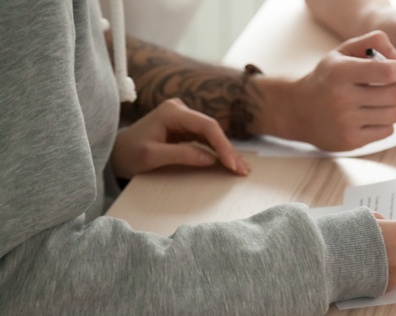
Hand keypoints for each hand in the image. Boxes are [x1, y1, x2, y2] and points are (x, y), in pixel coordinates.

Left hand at [111, 98, 249, 178]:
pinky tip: (230, 162)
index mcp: (171, 112)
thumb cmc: (128, 154)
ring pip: (212, 134)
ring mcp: (183, 118)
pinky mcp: (185, 128)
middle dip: (228, 150)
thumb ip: (181, 155)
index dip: (222, 145)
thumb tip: (210, 158)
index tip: (231, 164)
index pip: (206, 126)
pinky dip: (217, 151)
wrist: (115, 153)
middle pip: (212, 129)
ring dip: (226, 152)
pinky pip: (206, 139)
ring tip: (241, 169)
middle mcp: (180, 110)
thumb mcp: (151, 157)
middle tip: (243, 170)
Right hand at [253, 31, 395, 151]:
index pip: (388, 71)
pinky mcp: (351, 141)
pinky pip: (387, 131)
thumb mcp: (342, 52)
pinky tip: (372, 116)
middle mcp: (342, 98)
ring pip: (395, 114)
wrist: (297, 110)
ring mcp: (346, 122)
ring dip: (394, 106)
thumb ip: (372, 43)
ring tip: (380, 101)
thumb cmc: (326, 78)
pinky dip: (385, 122)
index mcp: (341, 72)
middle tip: (395, 85)